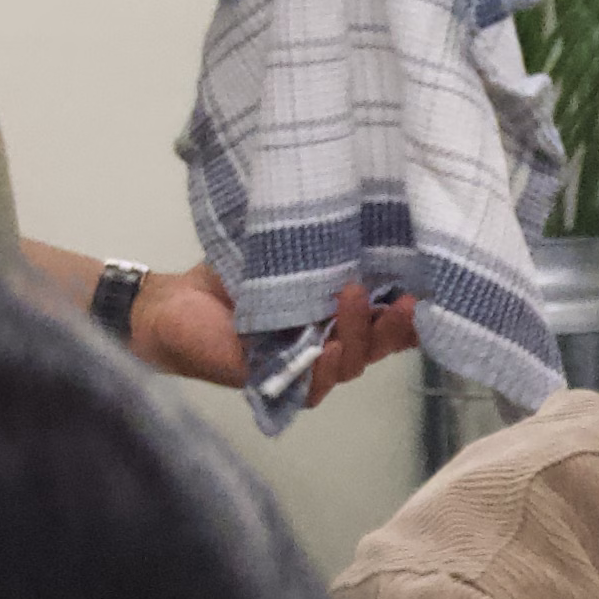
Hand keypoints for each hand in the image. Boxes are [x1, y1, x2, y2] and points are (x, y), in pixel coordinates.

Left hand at [123, 270, 412, 401]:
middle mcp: (326, 350)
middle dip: (397, 328)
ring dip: (359, 334)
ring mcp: (302, 371)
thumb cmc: (229, 280)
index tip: (428, 291)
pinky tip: (331, 347)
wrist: (169, 305)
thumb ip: (325, 250)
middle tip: (407, 301)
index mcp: (335, 322)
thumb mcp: (286, 258)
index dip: (411, 316)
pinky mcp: (272, 384)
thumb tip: (368, 213)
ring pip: (350, 364)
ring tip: (355, 295)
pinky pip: (312, 385)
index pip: (385, 325)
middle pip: (377, 348)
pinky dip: (325, 367)